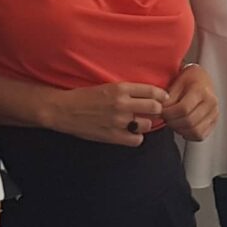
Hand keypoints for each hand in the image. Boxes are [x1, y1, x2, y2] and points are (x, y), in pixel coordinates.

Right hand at [45, 82, 167, 146]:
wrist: (63, 109)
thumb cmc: (83, 97)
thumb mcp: (106, 86)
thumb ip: (126, 91)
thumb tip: (146, 95)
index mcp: (120, 88)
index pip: (152, 91)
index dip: (161, 95)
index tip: (163, 98)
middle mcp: (122, 104)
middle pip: (155, 108)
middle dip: (156, 110)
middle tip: (152, 112)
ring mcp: (118, 121)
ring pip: (147, 124)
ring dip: (145, 124)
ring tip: (137, 123)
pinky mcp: (113, 135)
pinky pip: (136, 140)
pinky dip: (135, 137)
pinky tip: (129, 133)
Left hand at [161, 65, 218, 142]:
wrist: (202, 79)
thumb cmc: (189, 79)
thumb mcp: (177, 83)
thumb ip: (169, 98)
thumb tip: (161, 112)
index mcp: (201, 90)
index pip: (183, 109)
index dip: (169, 114)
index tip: (161, 112)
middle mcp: (211, 103)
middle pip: (189, 121)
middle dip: (173, 123)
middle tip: (166, 118)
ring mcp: (214, 113)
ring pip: (195, 131)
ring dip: (180, 130)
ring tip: (174, 122)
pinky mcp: (214, 121)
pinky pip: (200, 135)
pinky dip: (189, 135)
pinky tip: (182, 128)